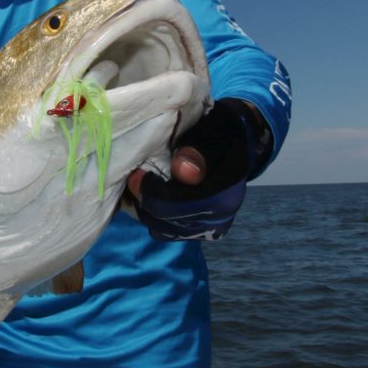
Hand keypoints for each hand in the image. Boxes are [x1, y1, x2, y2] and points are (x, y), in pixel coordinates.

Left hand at [126, 98, 269, 240]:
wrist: (235, 147)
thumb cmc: (220, 136)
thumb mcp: (212, 135)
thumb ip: (198, 152)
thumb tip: (184, 172)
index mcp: (224, 198)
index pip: (177, 205)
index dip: (151, 191)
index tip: (135, 174)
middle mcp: (217, 221)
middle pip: (167, 219)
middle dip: (145, 198)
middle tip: (132, 177)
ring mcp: (206, 231)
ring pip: (161, 227)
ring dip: (146, 208)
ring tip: (138, 185)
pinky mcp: (196, 232)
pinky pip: (164, 230)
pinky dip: (152, 215)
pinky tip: (148, 196)